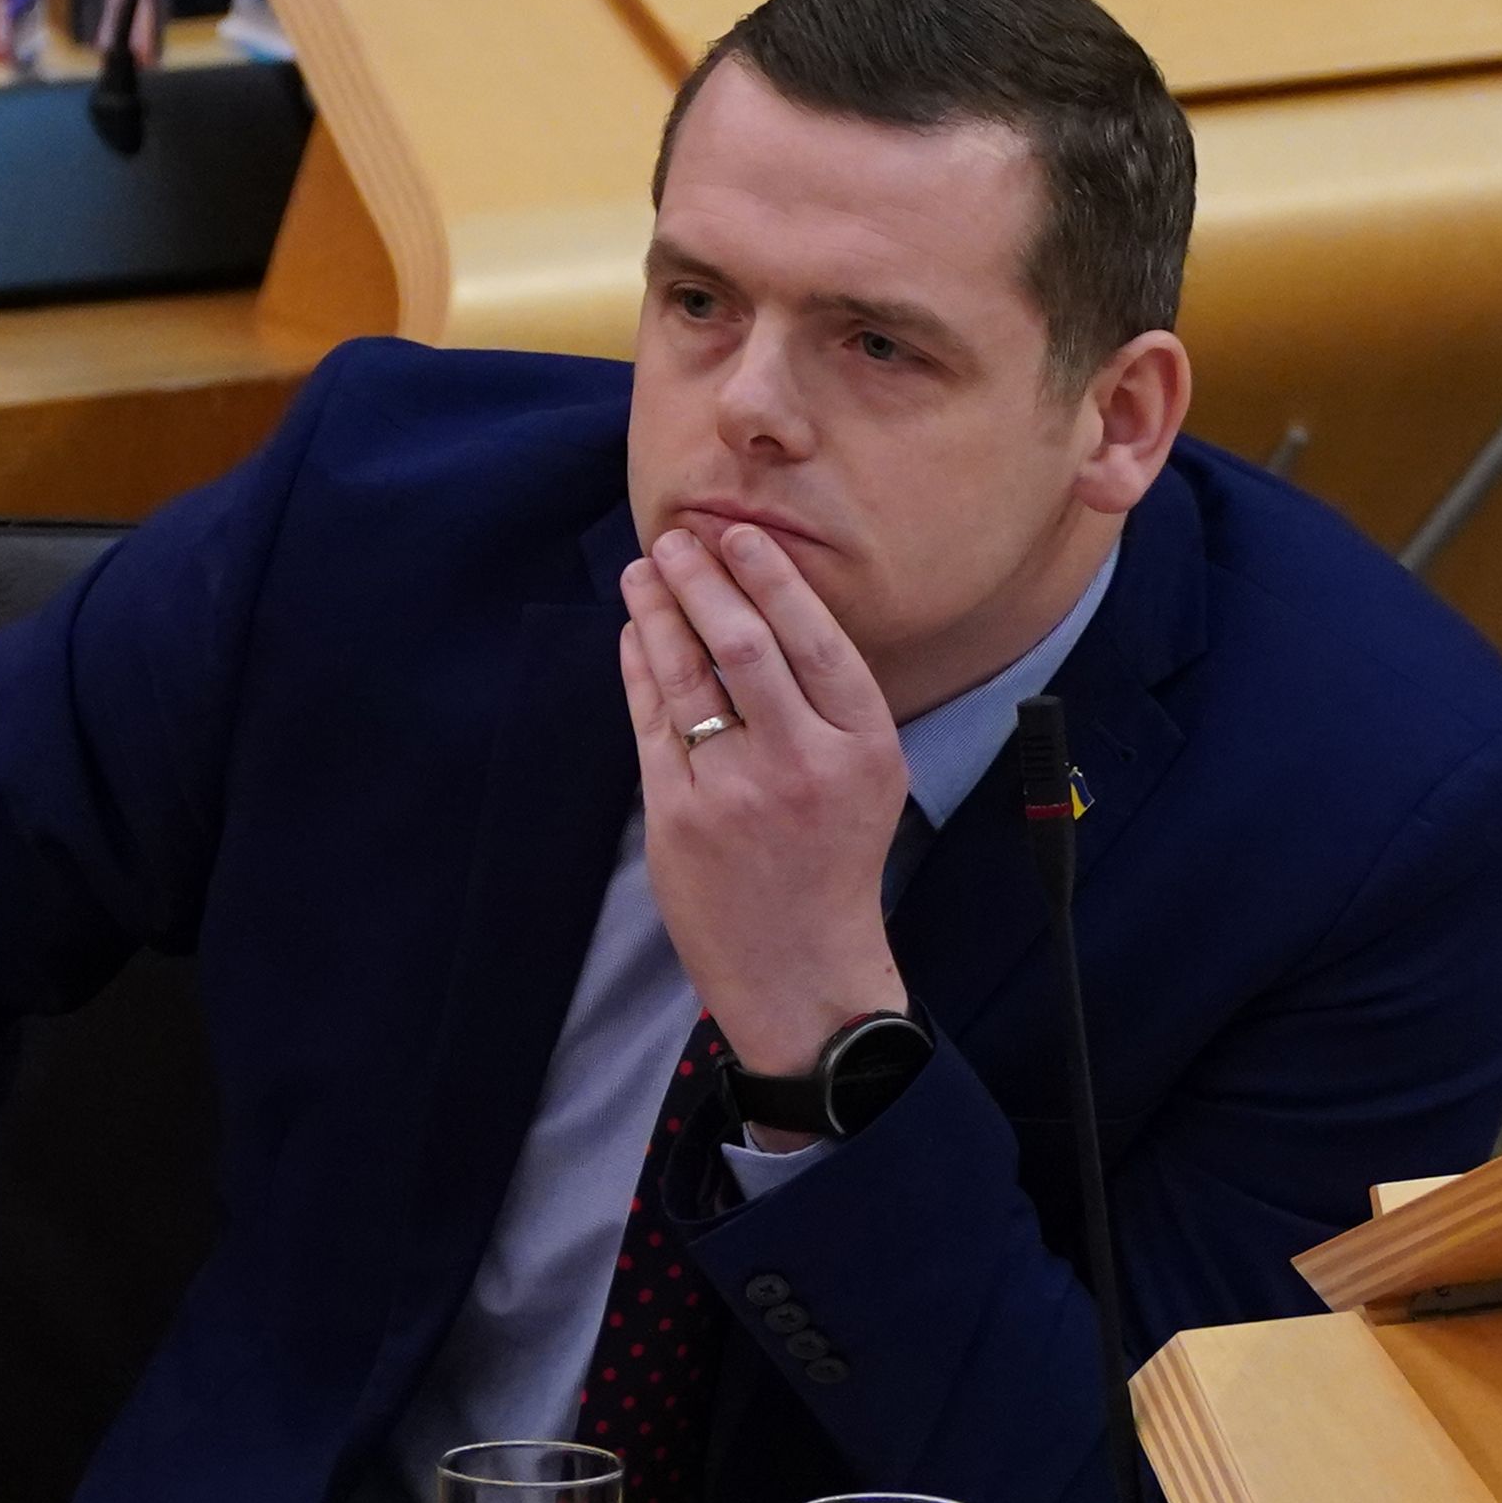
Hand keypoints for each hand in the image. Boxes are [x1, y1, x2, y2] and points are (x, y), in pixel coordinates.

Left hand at [618, 526, 909, 1086]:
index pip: (815, 639)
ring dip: (659, 612)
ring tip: (645, 571)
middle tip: (678, 539)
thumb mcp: (866, 776)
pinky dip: (640, 668)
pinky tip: (634, 635)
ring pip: (688, 675)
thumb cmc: (832, 861)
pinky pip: (652, 721)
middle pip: (744, 643)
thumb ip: (828, 702)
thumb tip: (766, 603)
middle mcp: (804, 762)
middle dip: (704, 579)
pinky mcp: (680, 816)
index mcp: (864, 746)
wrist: (801, 967)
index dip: (771, 578)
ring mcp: (736, 791)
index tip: (739, 535)